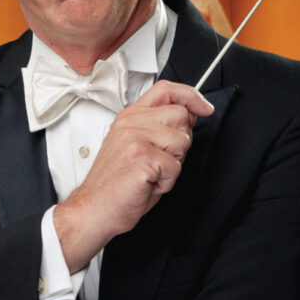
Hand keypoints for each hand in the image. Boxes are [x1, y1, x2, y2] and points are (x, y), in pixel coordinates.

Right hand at [53, 81, 213, 271]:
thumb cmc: (117, 184)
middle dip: (181, 142)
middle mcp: (131, 123)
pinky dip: (167, 182)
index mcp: (130, 118)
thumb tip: (190, 115)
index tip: (204, 107)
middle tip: (159, 160)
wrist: (94, 209)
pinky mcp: (141, 156)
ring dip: (174, 164)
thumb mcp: (139, 147)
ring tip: (151, 173)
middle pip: (182, 116)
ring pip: (183, 141)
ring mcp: (135, 138)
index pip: (165, 89)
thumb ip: (161, 127)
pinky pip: (176, 166)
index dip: (191, 95)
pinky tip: (149, 184)